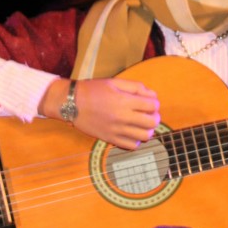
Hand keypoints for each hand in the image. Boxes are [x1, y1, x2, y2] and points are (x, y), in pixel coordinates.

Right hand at [43, 78, 160, 149]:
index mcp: (124, 101)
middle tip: (149, 114)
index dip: (155, 103)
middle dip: (154, 117)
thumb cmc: (93, 90)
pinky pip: (132, 145)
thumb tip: (152, 95)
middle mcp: (122, 117)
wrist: (72, 103)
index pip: (152, 105)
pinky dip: (136, 140)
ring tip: (141, 124)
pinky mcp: (110, 139)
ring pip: (145, 136)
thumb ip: (136, 87)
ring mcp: (117, 130)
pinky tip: (132, 132)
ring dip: (147, 129)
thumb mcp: (115, 82)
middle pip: (152, 122)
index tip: (150, 103)